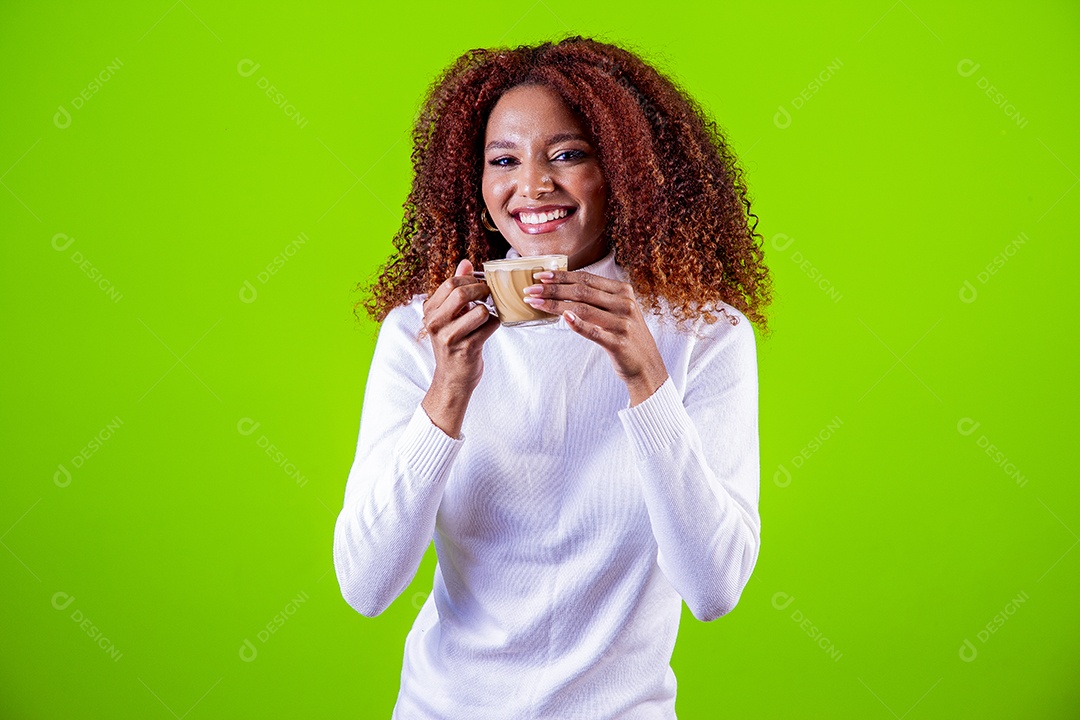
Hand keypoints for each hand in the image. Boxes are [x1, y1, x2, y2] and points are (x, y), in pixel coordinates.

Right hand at [420, 260, 499, 434]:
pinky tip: (489, 329)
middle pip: (461, 292)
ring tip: (487, 316)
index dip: (470, 280)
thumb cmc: (454, 343)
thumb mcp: (449, 315)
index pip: (450, 283)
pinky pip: (490, 326)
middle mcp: (435, 323)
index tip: (480, 285)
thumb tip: (466, 262)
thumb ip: (456, 288)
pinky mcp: (467, 349)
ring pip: (480, 310)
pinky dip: (495, 324)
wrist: (453, 379)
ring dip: (490, 310)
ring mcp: (450, 338)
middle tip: (489, 295)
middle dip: (482, 290)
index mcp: (429, 311)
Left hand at [523, 270, 668, 405]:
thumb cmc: (626, 336)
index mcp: (623, 292)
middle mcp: (624, 304)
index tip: (541, 275)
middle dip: (553, 289)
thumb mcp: (618, 311)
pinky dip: (577, 324)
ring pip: (583, 309)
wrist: (646, 366)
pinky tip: (563, 317)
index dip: (562, 275)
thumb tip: (564, 287)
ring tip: (536, 303)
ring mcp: (622, 324)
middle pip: (582, 291)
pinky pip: (594, 332)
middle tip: (531, 289)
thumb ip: (598, 298)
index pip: (587, 279)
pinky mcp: (618, 343)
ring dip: (556, 305)